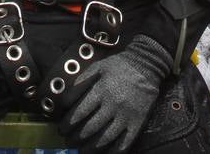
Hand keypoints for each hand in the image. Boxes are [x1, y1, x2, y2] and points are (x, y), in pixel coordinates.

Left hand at [59, 34, 171, 150]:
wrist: (147, 64)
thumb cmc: (119, 66)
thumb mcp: (98, 67)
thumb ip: (81, 82)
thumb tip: (65, 102)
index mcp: (101, 90)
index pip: (79, 112)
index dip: (67, 123)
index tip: (62, 129)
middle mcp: (113, 104)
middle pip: (90, 128)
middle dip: (76, 137)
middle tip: (69, 141)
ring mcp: (126, 115)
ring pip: (105, 138)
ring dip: (90, 147)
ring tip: (82, 150)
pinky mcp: (137, 122)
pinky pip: (125, 142)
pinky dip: (113, 151)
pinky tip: (105, 153)